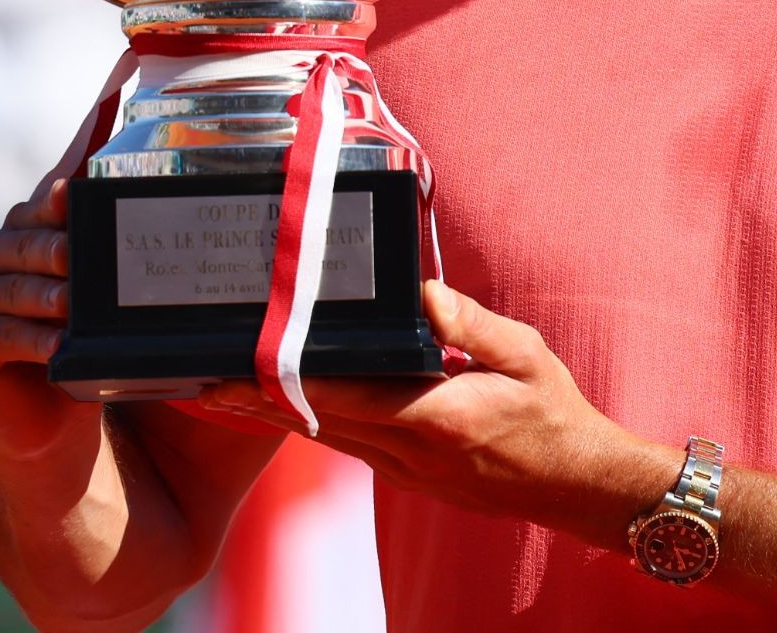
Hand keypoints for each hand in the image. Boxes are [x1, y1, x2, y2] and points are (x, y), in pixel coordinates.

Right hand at [0, 176, 99, 463]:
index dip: (58, 196)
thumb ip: (102, 239)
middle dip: (57, 249)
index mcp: (22, 229)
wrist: (49, 411)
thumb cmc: (77, 337)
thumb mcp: (94, 289)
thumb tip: (119, 159)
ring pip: (13, 288)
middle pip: (25, 243)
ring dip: (46, 297)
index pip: (42, 204)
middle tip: (80, 255)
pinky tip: (56, 346)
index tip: (73, 185)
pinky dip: (30, 339)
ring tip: (72, 305)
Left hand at [199, 281, 676, 547]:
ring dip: (272, 414)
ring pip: (322, 437)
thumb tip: (423, 293)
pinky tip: (279, 408)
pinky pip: (343, 444)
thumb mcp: (523, 355)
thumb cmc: (552, 414)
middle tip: (203, 375)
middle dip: (257, 399)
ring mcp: (403, 469)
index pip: (344, 396)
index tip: (245, 362)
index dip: (289, 380)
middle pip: (315, 421)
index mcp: (434, 418)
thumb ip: (469, 324)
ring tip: (221, 388)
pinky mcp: (405, 474)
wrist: (573, 483)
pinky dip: (305, 424)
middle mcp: (407, 451)